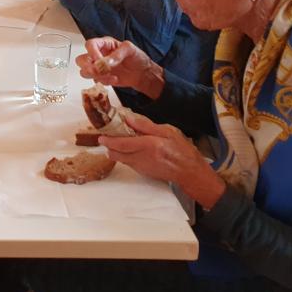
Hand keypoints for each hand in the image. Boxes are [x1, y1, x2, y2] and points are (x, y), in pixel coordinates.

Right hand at [75, 37, 164, 98]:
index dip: (92, 52)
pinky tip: (115, 80)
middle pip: (81, 60)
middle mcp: (98, 55)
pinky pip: (95, 81)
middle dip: (89, 67)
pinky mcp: (101, 77)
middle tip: (100, 71)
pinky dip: (103, 82)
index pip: (90, 45)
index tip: (99, 60)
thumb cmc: (137, 57)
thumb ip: (118, 54)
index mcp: (104, 44)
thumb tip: (107, 62)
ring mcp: (98, 67)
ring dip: (96, 76)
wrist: (142, 73)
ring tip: (110, 76)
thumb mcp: (130, 50)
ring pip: (85, 72)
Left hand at [100, 112, 225, 209]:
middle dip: (108, 146)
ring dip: (115, 151)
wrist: (190, 172)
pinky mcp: (144, 172)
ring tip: (115, 142)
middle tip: (105, 138)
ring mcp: (142, 167)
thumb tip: (129, 119)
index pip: (122, 143)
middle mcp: (142, 158)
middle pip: (117, 154)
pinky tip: (128, 149)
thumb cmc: (182, 150)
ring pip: (121, 159)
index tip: (101, 135)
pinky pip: (129, 163)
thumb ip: (147, 125)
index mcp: (148, 145)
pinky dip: (124, 156)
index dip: (109, 140)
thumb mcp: (168, 132)